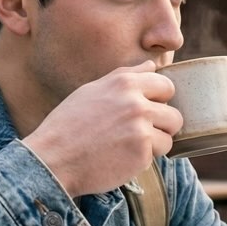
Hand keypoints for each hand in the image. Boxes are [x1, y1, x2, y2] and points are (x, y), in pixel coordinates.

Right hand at [23, 63, 181, 197]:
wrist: (52, 159)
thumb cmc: (68, 126)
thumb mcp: (91, 91)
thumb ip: (125, 77)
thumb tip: (152, 66)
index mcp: (124, 82)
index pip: (166, 86)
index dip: (158, 102)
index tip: (144, 113)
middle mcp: (136, 101)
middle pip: (174, 114)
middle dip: (162, 126)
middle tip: (138, 135)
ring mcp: (141, 127)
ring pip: (169, 136)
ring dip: (154, 145)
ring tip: (128, 147)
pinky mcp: (142, 152)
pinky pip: (158, 155)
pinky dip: (143, 160)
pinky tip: (121, 158)